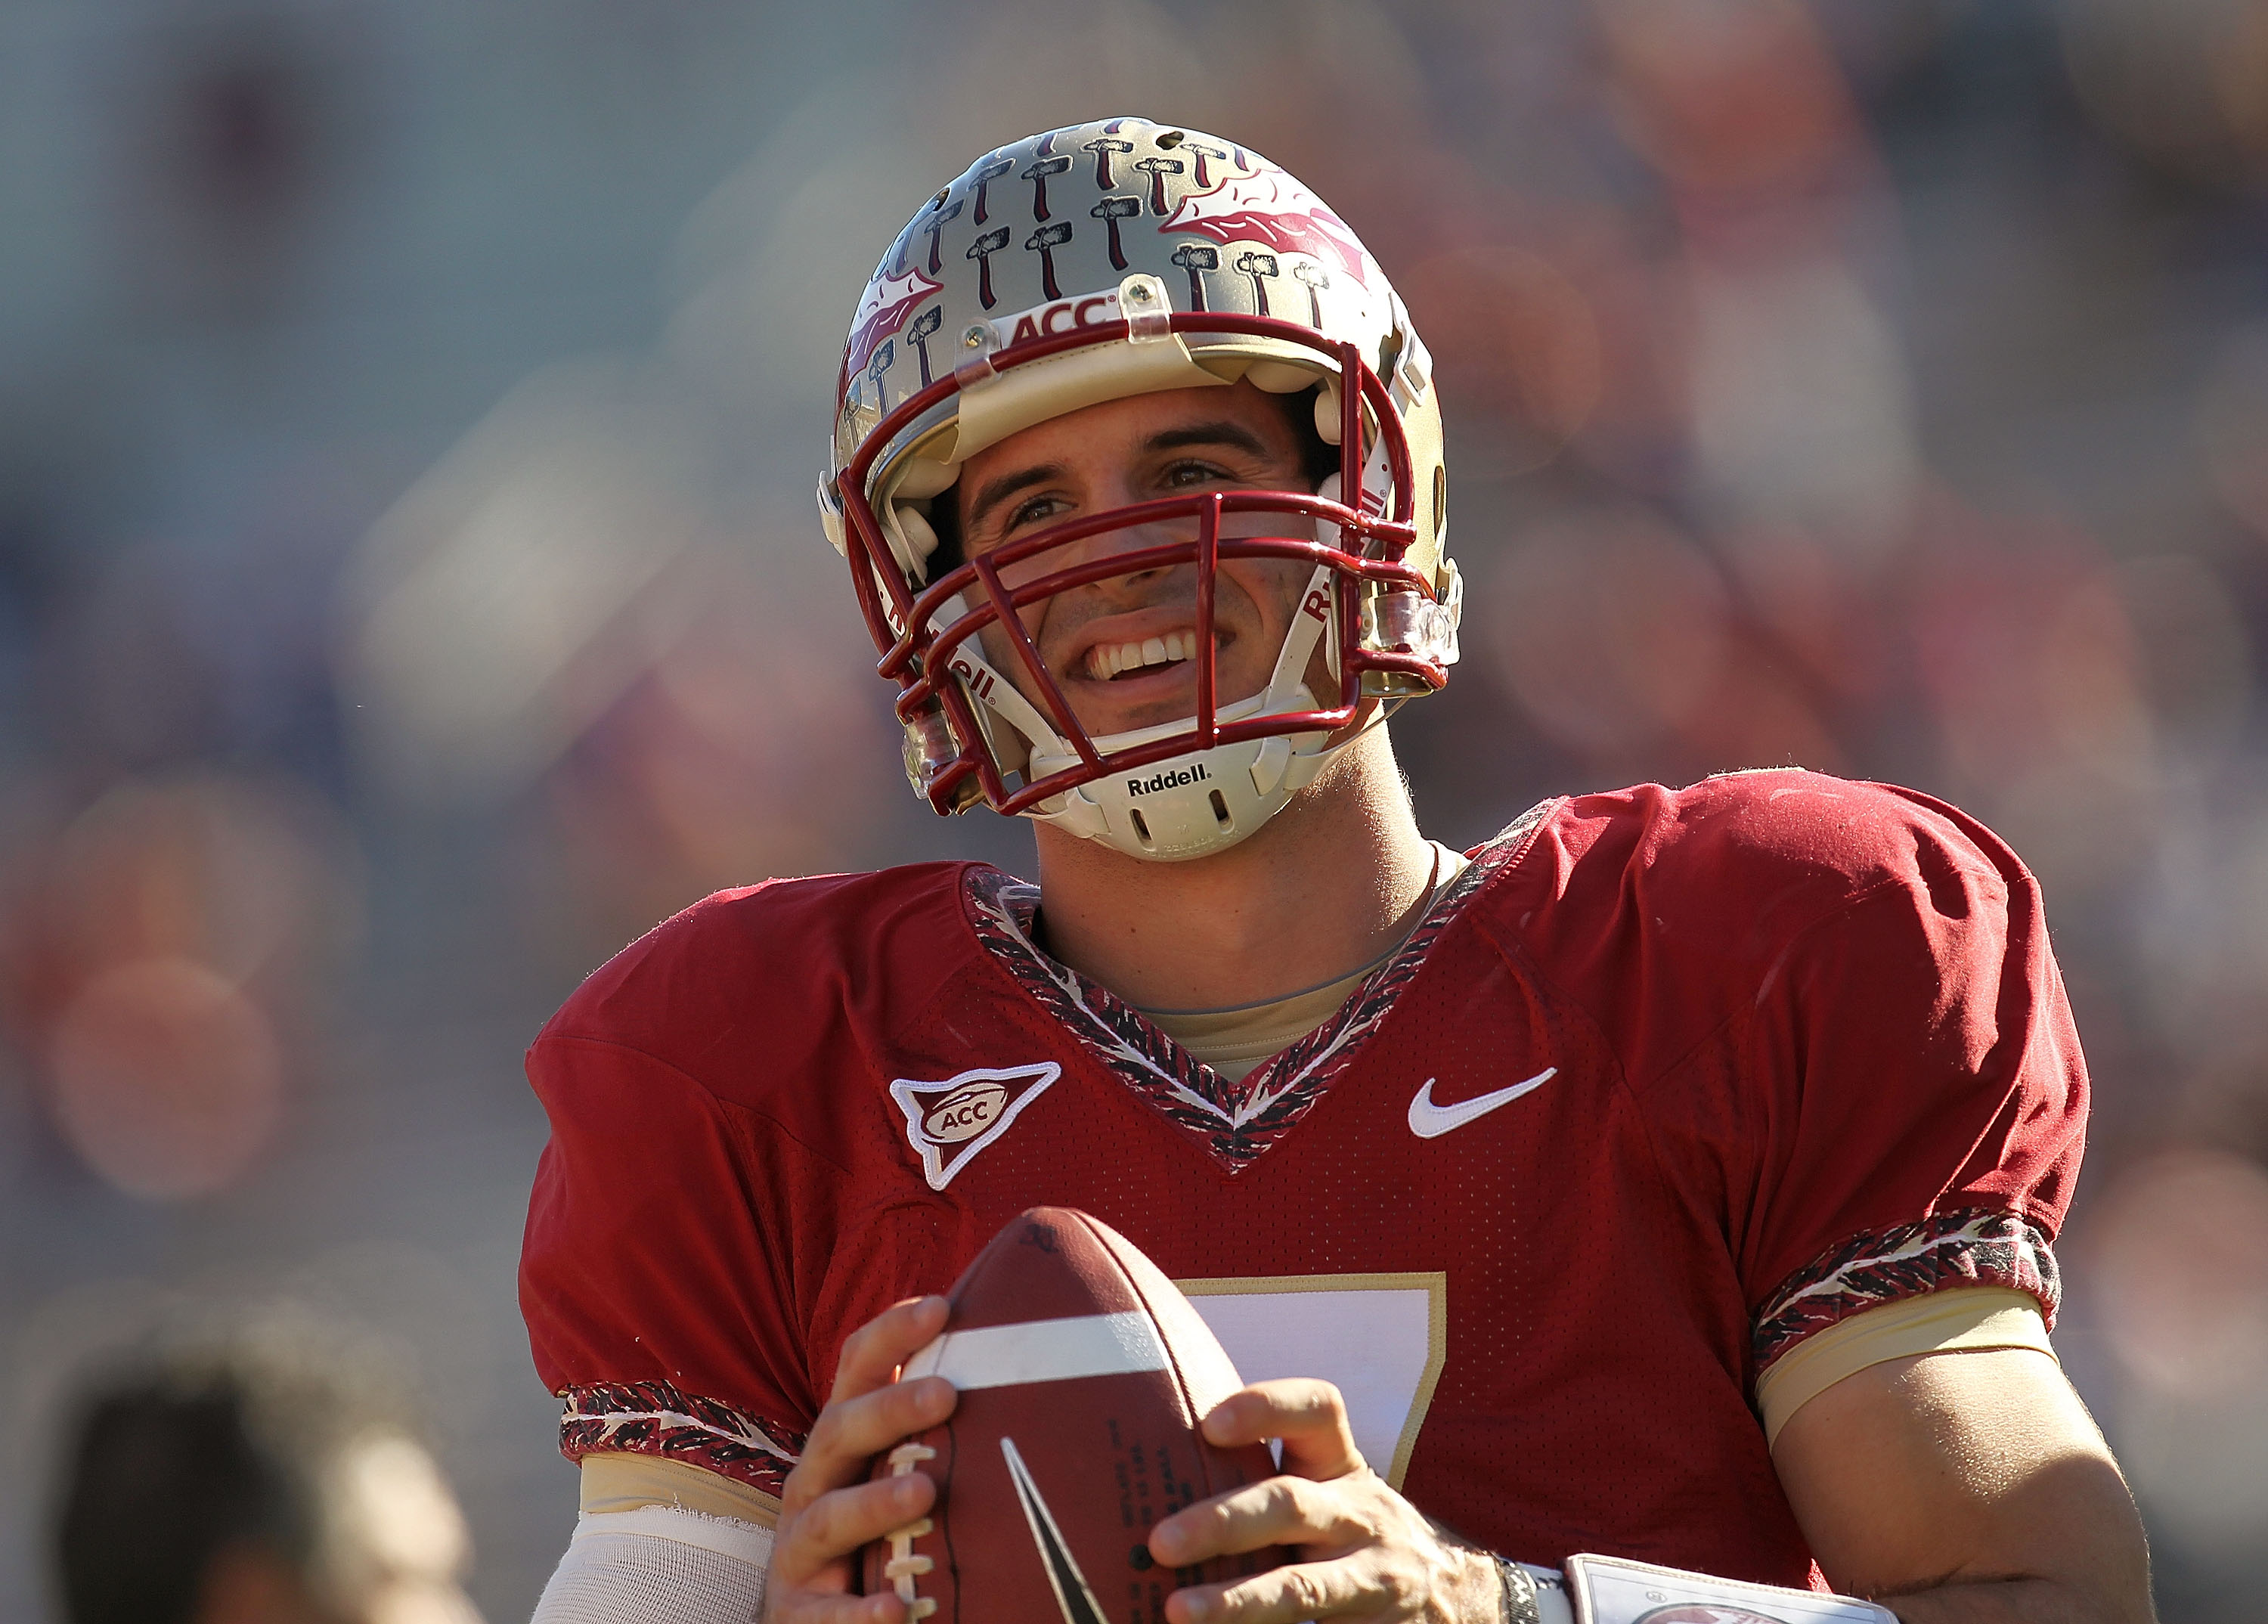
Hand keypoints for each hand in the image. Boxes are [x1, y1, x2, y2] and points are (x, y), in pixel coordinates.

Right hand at [765, 1296, 957, 1623]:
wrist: (812, 1617)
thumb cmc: (872, 1529)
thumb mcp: (892, 1469)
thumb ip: (939, 1428)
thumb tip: (1034, 1371)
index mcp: (840, 1442)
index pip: (854, 1372)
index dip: (890, 1334)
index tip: (942, 1306)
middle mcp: (813, 1484)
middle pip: (839, 1431)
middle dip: (889, 1408)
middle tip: (947, 1392)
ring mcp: (799, 1548)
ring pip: (828, 1518)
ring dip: (873, 1503)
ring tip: (924, 1492)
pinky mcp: (798, 1612)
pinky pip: (825, 1615)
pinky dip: (857, 1614)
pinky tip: (896, 1610)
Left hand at [1147, 1379, 1500, 1623]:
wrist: (1453, 1597)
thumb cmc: (1351, 1534)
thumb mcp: (1328, 1493)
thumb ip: (1264, 1482)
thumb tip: (1141, 1488)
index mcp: (1343, 1468)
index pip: (1319, 1410)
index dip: (1266, 1407)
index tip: (1209, 1425)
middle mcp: (1363, 1515)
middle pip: (1291, 1504)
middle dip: (1223, 1520)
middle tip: (1160, 1542)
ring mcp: (1376, 1579)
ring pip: (1304, 1588)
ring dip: (1238, 1601)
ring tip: (1179, 1610)